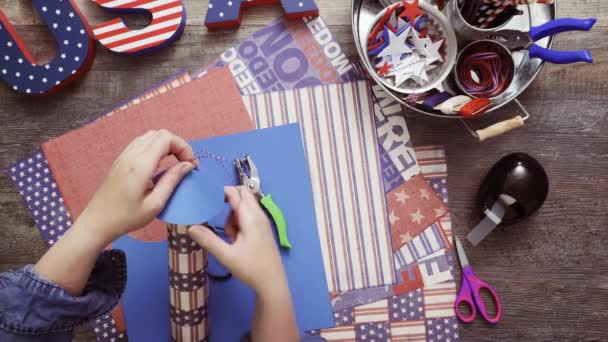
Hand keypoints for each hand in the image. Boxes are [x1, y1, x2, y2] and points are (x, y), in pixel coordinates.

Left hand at [79, 129, 196, 243]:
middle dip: (177, 145)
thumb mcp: (155, 204)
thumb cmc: (127, 218)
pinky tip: (159, 164)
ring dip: (166, 145)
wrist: (97, 222)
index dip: (184, 147)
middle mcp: (131, 155)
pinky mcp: (120, 160)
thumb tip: (188, 165)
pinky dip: (155, 148)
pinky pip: (141, 143)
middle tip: (185, 164)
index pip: (166, 138)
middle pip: (160, 134)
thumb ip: (172, 180)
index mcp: (140, 164)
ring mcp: (124, 156)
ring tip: (174, 163)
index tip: (191, 165)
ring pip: (150, 136)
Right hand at [188, 186, 285, 293]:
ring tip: (231, 237)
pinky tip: (237, 240)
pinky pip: (248, 216)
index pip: (235, 192)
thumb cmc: (250, 268)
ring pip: (245, 207)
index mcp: (251, 217)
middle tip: (219, 219)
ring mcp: (263, 222)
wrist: (272, 283)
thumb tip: (190, 227)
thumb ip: (209, 240)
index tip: (206, 197)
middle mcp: (259, 215)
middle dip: (228, 202)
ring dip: (233, 216)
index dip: (221, 191)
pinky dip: (240, 223)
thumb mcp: (226, 256)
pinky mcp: (263, 229)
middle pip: (243, 195)